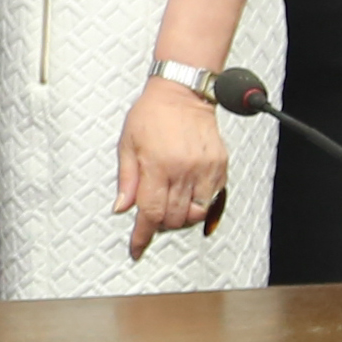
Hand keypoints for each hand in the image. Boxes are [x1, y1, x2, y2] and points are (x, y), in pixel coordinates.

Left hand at [117, 76, 230, 259]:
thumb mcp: (127, 144)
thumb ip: (127, 179)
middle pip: (174, 218)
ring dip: (181, 217)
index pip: (150, 212)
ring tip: (171, 204)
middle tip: (152, 215)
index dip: (142, 236)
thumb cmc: (152, 115)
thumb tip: (122, 207)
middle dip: (160, 224)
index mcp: (157, 165)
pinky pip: (212, 198)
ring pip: (195, 213)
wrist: (182, 93)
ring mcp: (205, 169)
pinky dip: (199, 204)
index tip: (137, 249)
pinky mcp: (220, 166)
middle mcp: (183, 170)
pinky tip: (188, 193)